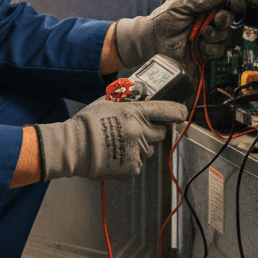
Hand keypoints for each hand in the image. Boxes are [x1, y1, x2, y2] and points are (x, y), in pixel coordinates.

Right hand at [37, 97, 187, 181]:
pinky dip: (131, 159)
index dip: (178, 111)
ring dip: (140, 145)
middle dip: (153, 130)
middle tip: (137, 129)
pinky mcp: (132, 168)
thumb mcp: (107, 101)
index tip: (182, 113)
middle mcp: (140, 133)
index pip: (167, 111)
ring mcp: (137, 152)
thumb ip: (127, 97)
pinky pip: (139, 162)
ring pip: (149, 149)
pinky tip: (116, 153)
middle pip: (161, 132)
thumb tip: (141, 89)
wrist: (75, 147)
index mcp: (135, 113)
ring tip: (120, 142)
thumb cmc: (88, 123)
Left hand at [113, 0, 235, 66]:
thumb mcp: (181, 3)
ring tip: (203, 33)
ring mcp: (208, 36)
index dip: (233, 2)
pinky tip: (201, 45)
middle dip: (225, 19)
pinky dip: (212, 48)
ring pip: (224, 36)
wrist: (153, 37)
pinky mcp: (204, 50)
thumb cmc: (164, 18)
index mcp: (206, 5)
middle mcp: (209, 20)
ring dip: (216, 35)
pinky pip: (217, 51)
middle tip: (216, 20)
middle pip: (229, 19)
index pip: (226, 2)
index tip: (232, 2)